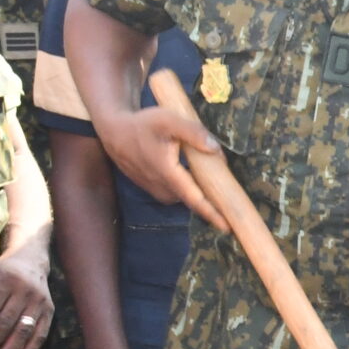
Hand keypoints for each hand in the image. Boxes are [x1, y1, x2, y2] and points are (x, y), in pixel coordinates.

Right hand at [95, 104, 222, 225]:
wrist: (115, 132)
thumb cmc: (142, 125)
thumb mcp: (168, 120)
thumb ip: (193, 133)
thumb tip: (215, 149)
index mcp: (168, 174)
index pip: (194, 199)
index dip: (212, 213)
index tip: (227, 227)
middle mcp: (161, 187)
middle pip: (193, 200)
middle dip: (213, 205)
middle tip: (233, 207)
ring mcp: (155, 190)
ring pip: (185, 197)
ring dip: (200, 195)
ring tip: (219, 191)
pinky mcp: (152, 188)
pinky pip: (176, 193)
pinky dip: (189, 190)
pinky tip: (198, 181)